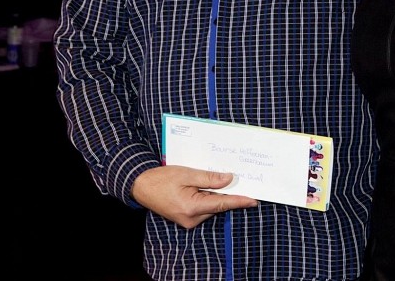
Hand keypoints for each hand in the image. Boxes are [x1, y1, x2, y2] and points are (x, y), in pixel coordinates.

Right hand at [131, 165, 257, 228]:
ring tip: (220, 180)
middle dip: (229, 194)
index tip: (254, 200)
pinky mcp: (185, 219)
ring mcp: (188, 221)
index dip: (240, 201)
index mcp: (192, 207)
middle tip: (241, 181)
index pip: (222, 203)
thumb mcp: (187, 173)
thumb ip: (209, 178)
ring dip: (216, 195)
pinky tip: (207, 187)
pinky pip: (203, 208)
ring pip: (211, 207)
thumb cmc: (161, 179)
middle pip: (218, 205)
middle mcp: (191, 218)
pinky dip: (208, 198)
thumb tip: (229, 179)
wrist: (140, 186)